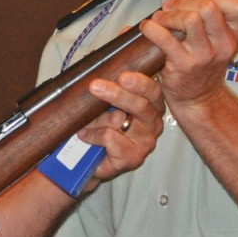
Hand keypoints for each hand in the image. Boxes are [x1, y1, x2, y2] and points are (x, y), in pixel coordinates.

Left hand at [79, 68, 164, 182]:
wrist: (97, 160)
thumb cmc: (107, 129)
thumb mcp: (110, 105)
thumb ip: (113, 90)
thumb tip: (100, 76)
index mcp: (152, 106)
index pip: (152, 91)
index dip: (139, 83)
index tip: (123, 76)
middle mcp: (153, 123)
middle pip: (139, 105)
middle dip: (116, 94)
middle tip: (95, 86)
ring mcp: (145, 142)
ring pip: (119, 120)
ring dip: (97, 118)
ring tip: (85, 121)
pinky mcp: (133, 157)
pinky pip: (109, 138)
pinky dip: (93, 135)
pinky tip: (85, 136)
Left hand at [139, 0, 237, 112]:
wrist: (198, 98)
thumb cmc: (203, 62)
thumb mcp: (216, 38)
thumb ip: (210, 10)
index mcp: (237, 35)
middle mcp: (225, 46)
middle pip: (209, 8)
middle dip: (185, 2)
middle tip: (171, 7)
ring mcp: (205, 56)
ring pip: (190, 19)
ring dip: (170, 14)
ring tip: (160, 18)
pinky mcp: (184, 65)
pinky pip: (166, 38)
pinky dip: (152, 28)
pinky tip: (148, 28)